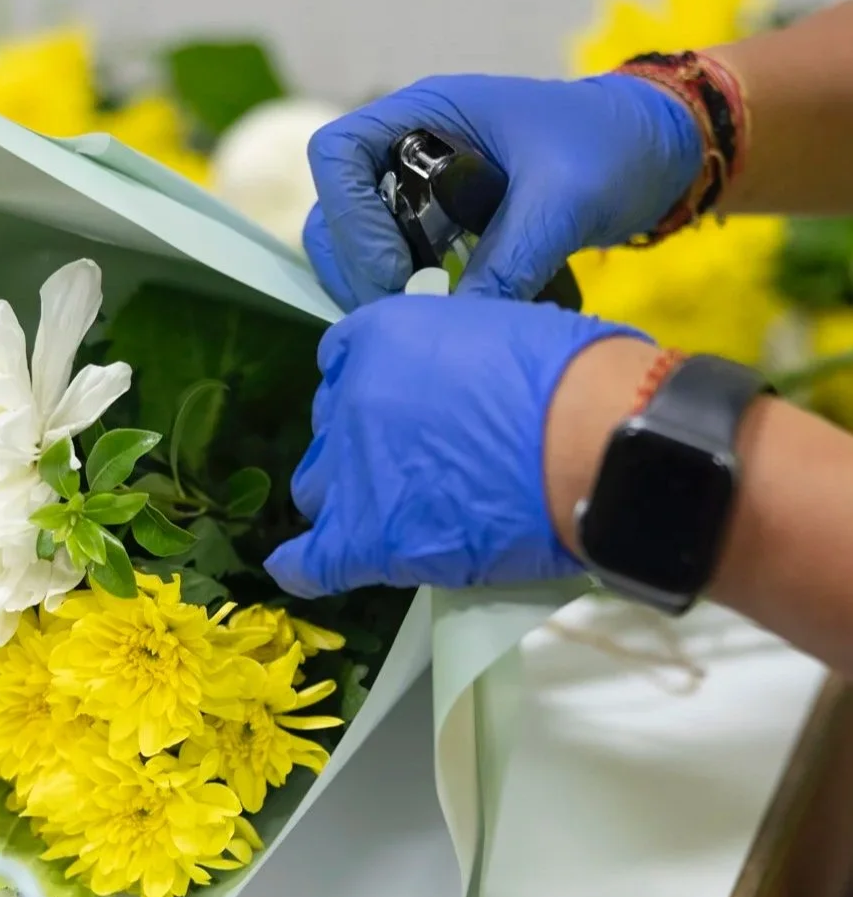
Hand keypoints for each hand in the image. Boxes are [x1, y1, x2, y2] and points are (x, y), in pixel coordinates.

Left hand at [265, 296, 645, 596]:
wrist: (597, 443)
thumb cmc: (577, 378)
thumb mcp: (504, 328)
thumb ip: (459, 353)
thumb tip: (465, 377)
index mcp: (384, 336)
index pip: (342, 358)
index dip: (366, 382)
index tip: (396, 399)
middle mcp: (351, 398)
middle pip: (331, 427)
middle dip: (361, 442)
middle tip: (415, 461)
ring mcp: (352, 471)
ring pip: (319, 488)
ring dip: (346, 498)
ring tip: (393, 514)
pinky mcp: (366, 538)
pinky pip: (311, 561)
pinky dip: (301, 566)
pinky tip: (300, 568)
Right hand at [302, 74, 701, 309]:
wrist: (662, 151)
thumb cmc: (614, 145)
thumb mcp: (564, 200)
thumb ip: (510, 259)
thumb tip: (456, 326)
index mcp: (425, 113)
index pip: (337, 154)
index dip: (351, 215)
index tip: (398, 269)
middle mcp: (408, 147)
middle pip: (336, 207)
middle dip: (356, 264)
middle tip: (401, 313)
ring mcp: (419, 186)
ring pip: (356, 240)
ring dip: (370, 284)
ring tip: (416, 322)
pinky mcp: (439, 223)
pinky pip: (393, 259)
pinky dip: (400, 293)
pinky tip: (435, 318)